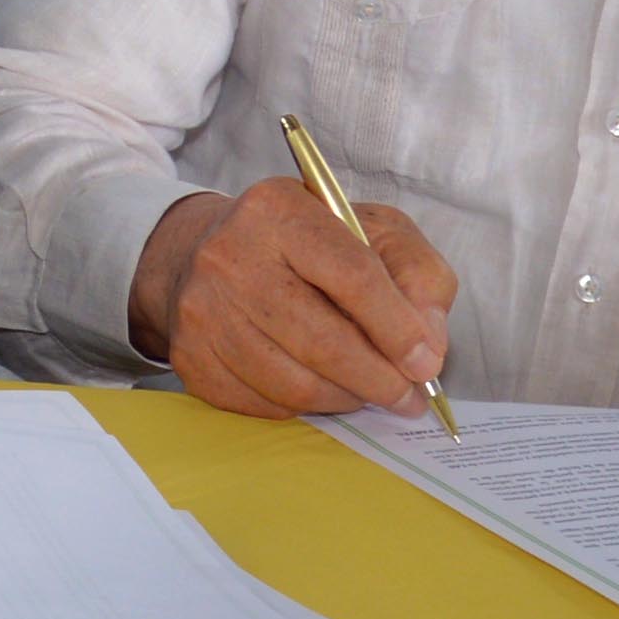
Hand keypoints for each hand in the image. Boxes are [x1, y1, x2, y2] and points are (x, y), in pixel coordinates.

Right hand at [127, 178, 453, 420]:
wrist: (206, 252)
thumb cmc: (304, 242)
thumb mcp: (372, 231)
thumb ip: (417, 276)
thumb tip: (428, 347)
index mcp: (280, 210)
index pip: (352, 275)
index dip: (397, 328)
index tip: (426, 363)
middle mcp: (230, 257)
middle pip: (323, 341)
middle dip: (379, 380)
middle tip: (408, 397)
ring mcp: (203, 311)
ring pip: (295, 384)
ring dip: (346, 398)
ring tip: (368, 392)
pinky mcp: (191, 357)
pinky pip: (264, 405)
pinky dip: (305, 407)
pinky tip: (320, 388)